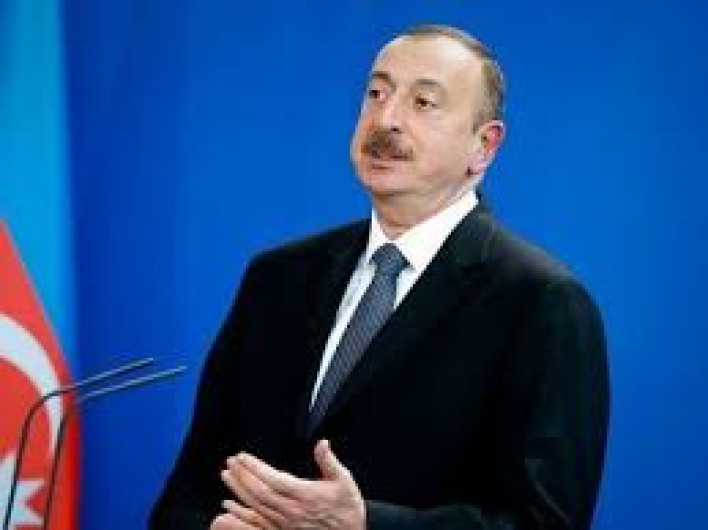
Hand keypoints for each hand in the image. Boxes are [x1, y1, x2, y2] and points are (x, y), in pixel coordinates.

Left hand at [217, 439, 365, 529]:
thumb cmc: (347, 507)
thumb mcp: (344, 480)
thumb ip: (329, 461)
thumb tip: (322, 443)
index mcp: (306, 495)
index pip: (274, 480)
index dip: (256, 468)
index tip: (243, 457)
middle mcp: (292, 510)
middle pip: (260, 492)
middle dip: (242, 476)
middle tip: (230, 462)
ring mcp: (285, 522)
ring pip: (255, 506)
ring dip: (238, 490)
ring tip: (226, 475)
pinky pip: (256, 521)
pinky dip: (240, 513)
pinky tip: (228, 504)